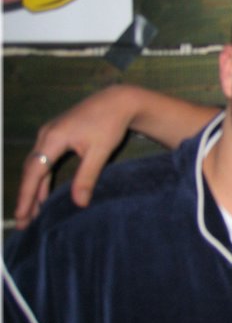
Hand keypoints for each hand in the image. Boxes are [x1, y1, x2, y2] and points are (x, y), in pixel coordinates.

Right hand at [14, 85, 133, 227]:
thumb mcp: (100, 152)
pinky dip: (42, 178)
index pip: (34, 172)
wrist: (118, 101)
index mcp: (53, 138)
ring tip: (31, 213)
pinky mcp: (56, 134)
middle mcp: (45, 134)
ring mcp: (49, 133)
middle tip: (23, 222)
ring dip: (33, 189)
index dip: (26, 196)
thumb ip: (87, 177)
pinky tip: (43, 194)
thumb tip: (79, 203)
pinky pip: (44, 159)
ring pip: (36, 165)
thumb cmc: (110, 124)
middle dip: (26, 197)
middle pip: (31, 170)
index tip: (21, 215)